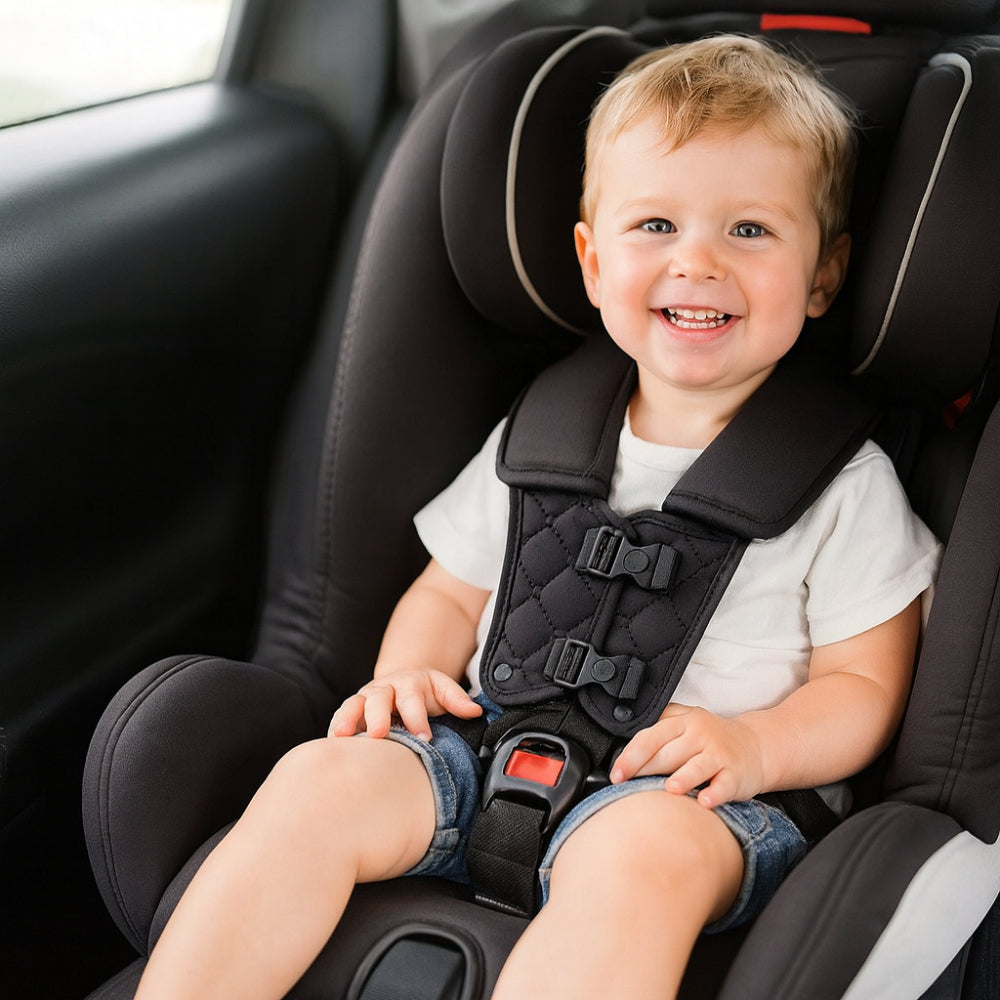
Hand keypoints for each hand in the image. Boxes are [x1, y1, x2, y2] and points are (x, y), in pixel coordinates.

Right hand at [328, 668, 481, 740]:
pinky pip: (339, 720)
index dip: (417, 718)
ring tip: (343, 735)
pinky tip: (332, 747)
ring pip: (352, 706)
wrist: (401, 682)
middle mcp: (383, 689)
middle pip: (378, 699)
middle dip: (378, 715)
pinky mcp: (350, 714)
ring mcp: (363, 700)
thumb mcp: (442, 688)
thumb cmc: (423, 692)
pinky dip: (334, 731)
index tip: (424, 737)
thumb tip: (475, 711)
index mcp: (408, 684)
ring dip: (347, 719)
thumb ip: (457, 699)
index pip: (412, 699)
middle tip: (380, 733)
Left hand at [610, 704, 764, 808]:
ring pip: (697, 766)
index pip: (650, 737)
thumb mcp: (686, 721)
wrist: (756, 746)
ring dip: (683, 777)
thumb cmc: (711, 739)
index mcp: (682, 722)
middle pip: (668, 753)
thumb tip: (624, 747)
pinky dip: (714, 793)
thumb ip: (659, 727)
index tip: (616, 774)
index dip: (630, 756)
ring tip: (670, 789)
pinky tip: (704, 801)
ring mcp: (718, 753)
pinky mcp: (735, 774)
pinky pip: (723, 785)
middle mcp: (699, 735)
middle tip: (627, 785)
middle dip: (645, 770)